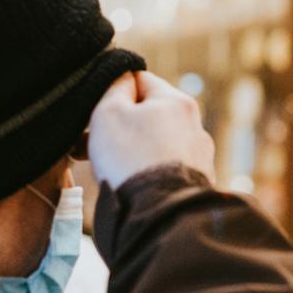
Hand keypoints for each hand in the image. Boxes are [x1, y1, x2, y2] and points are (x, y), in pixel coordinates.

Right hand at [88, 71, 216, 188]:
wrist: (160, 215)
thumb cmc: (131, 160)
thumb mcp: (109, 112)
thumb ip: (114, 86)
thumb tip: (123, 77)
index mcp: (177, 101)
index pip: (139, 79)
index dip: (113, 92)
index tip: (97, 112)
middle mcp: (195, 126)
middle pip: (149, 114)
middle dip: (120, 126)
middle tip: (92, 143)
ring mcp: (200, 157)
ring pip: (156, 143)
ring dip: (131, 150)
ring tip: (108, 168)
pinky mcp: (197, 184)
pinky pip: (165, 169)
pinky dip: (147, 172)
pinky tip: (131, 184)